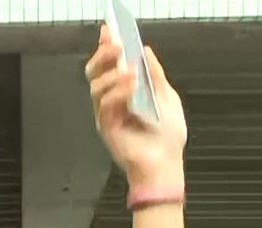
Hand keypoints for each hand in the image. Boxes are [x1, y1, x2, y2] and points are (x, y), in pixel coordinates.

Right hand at [86, 26, 186, 188]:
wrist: (166, 164)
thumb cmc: (167, 136)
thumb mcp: (166, 96)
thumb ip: (155, 74)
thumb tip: (145, 51)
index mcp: (124, 93)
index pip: (109, 66)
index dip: (106, 47)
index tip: (108, 29)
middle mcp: (111, 102)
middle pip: (95, 74)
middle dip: (103, 56)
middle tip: (116, 46)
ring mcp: (107, 115)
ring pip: (96, 87)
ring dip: (113, 75)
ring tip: (131, 72)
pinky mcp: (106, 127)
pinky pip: (106, 104)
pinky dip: (118, 92)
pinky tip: (132, 86)